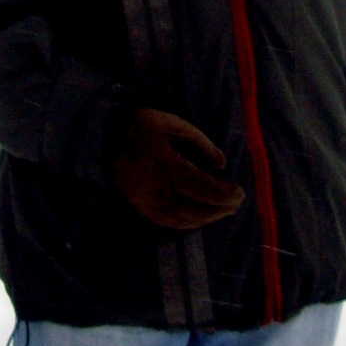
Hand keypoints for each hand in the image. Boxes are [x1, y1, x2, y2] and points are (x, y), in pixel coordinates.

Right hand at [111, 107, 245, 229]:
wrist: (106, 137)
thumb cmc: (144, 125)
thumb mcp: (173, 123)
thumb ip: (199, 142)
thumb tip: (221, 164)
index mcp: (162, 161)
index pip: (196, 184)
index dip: (219, 192)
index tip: (239, 191)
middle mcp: (154, 186)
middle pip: (192, 207)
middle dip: (219, 208)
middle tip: (238, 202)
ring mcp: (147, 201)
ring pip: (182, 219)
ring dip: (208, 218)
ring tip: (227, 210)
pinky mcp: (142, 208)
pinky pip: (170, 223)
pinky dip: (190, 223)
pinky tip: (204, 217)